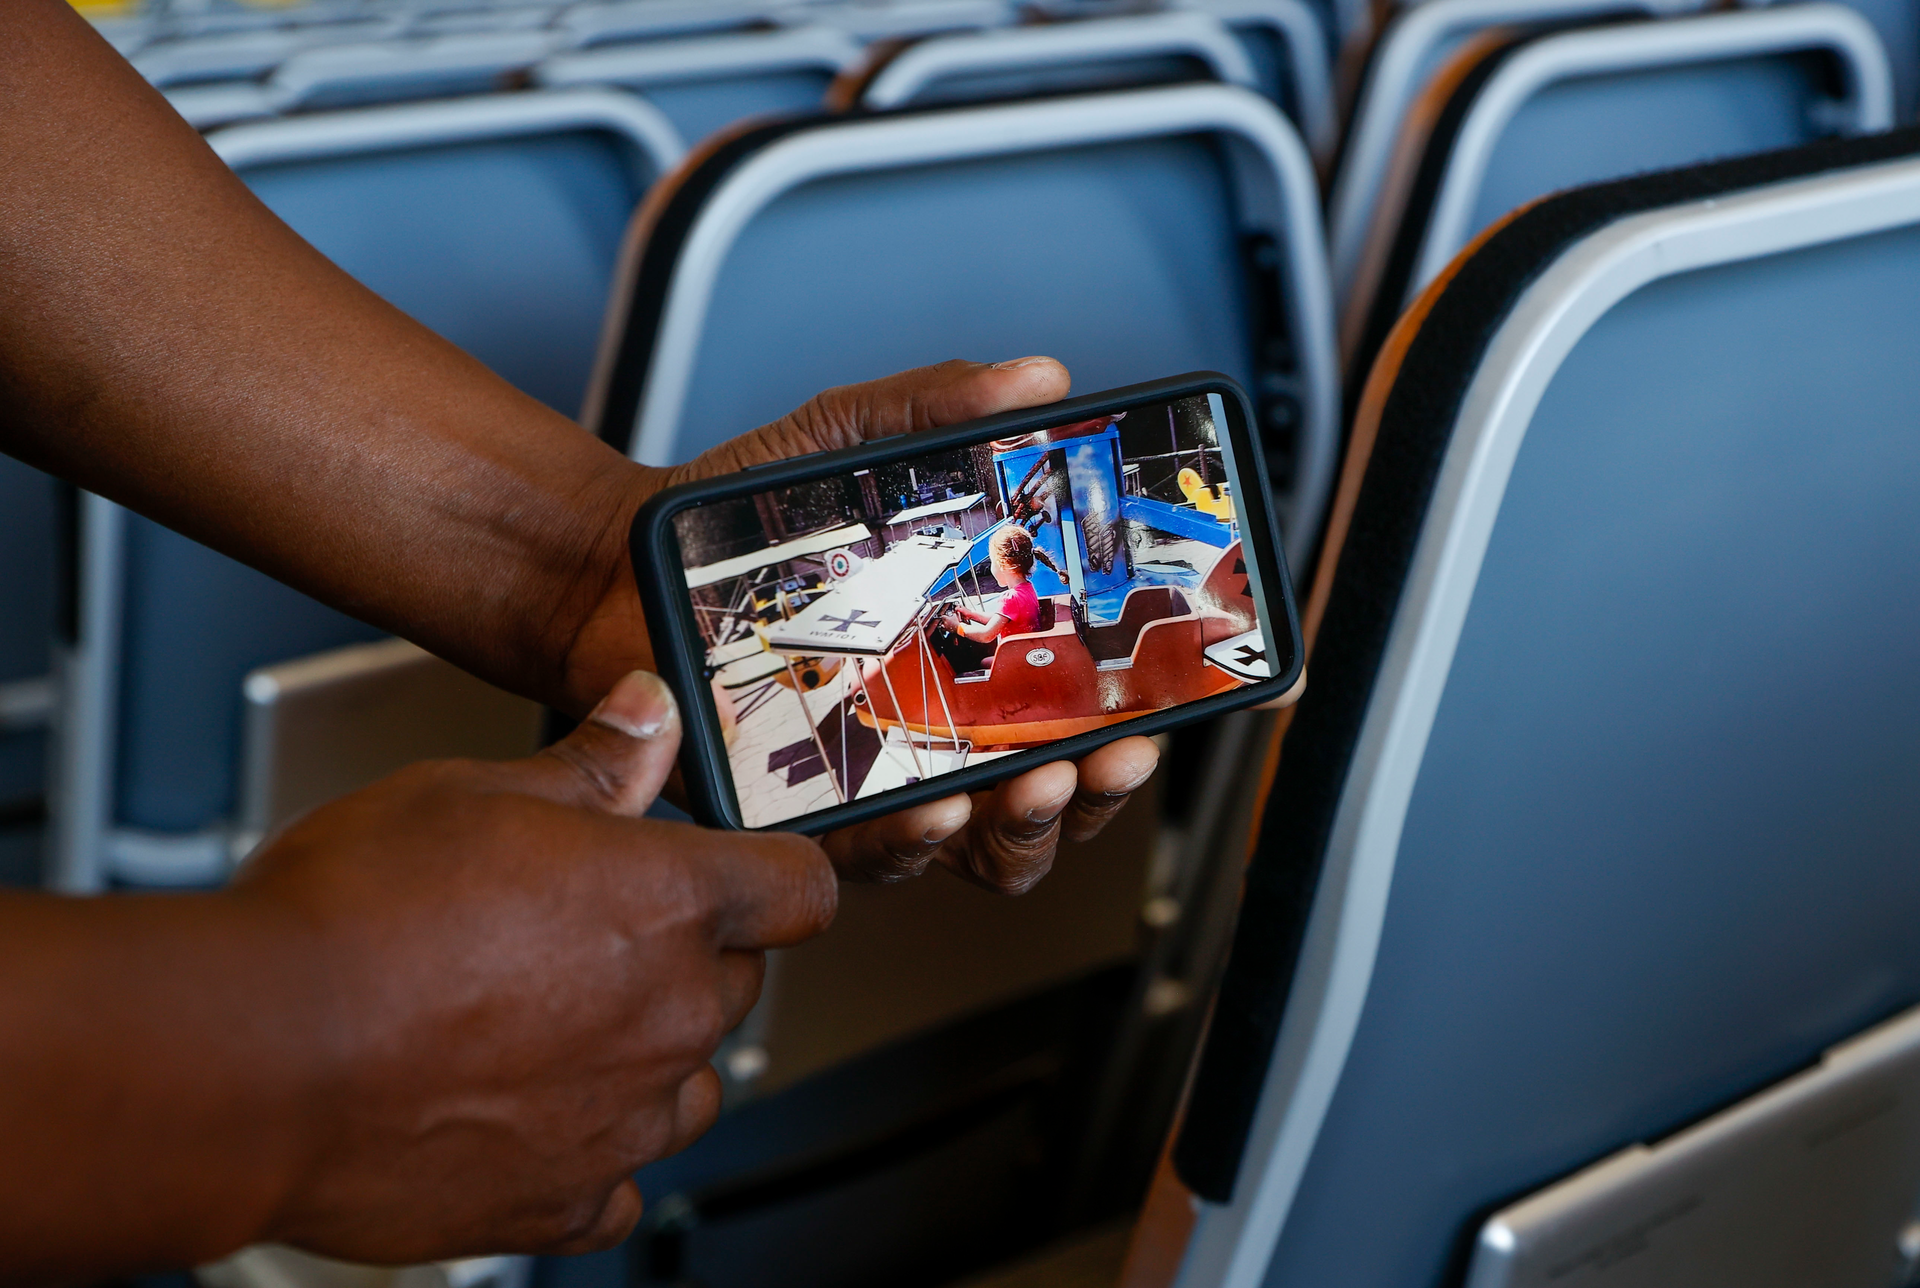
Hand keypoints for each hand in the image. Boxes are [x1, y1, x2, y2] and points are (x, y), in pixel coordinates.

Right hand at [235, 671, 834, 1260]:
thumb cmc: (349, 920)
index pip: (801, 890)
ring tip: (553, 1028)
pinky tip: (530, 1120)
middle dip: (688, 958)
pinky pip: (617, 1189)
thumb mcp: (475, 792)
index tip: (744, 874)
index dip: (775, 875)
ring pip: (690, 1089)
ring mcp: (622, 1120)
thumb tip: (649, 713)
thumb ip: (590, 765)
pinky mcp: (560, 1202)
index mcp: (668, 903)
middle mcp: (668, 1016)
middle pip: (737, 984)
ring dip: (648, 1059)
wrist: (252, 1058)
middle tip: (591, 939)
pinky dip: (589, 1159)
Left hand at [559, 358, 1159, 893]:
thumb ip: (940, 409)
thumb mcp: (850, 447)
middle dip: (1101, 785)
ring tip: (1042, 780)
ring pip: (987, 848)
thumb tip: (1042, 377)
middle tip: (1117, 749)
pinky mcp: (807, 816)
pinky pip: (876, 860)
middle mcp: (941, 732)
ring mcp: (880, 782)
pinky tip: (941, 813)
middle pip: (1056, 796)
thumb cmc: (740, 522)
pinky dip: (918, 848)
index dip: (1140, 716)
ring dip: (1030, 827)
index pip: (1082, 707)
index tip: (1181, 702)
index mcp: (972, 659)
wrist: (619, 566)